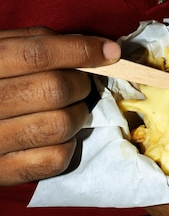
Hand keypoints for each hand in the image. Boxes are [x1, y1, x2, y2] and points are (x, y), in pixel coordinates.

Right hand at [0, 27, 120, 185]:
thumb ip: (32, 43)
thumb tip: (86, 45)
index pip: (39, 53)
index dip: (82, 50)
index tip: (111, 51)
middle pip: (55, 89)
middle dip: (81, 84)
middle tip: (80, 84)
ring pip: (61, 125)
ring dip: (77, 115)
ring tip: (67, 109)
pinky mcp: (3, 172)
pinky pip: (56, 158)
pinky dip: (68, 145)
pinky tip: (56, 135)